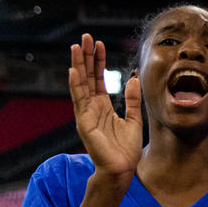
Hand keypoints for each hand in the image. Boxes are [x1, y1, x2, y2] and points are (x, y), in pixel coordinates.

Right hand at [69, 34, 142, 183]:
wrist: (122, 169)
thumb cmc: (126, 148)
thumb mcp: (134, 119)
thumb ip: (133, 100)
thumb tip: (133, 78)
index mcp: (102, 106)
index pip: (97, 78)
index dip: (98, 61)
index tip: (99, 44)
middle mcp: (91, 107)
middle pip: (86, 76)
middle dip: (86, 57)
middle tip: (85, 37)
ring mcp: (86, 114)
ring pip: (80, 84)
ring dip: (78, 65)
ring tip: (76, 47)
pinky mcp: (84, 123)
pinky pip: (79, 101)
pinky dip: (76, 86)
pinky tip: (73, 71)